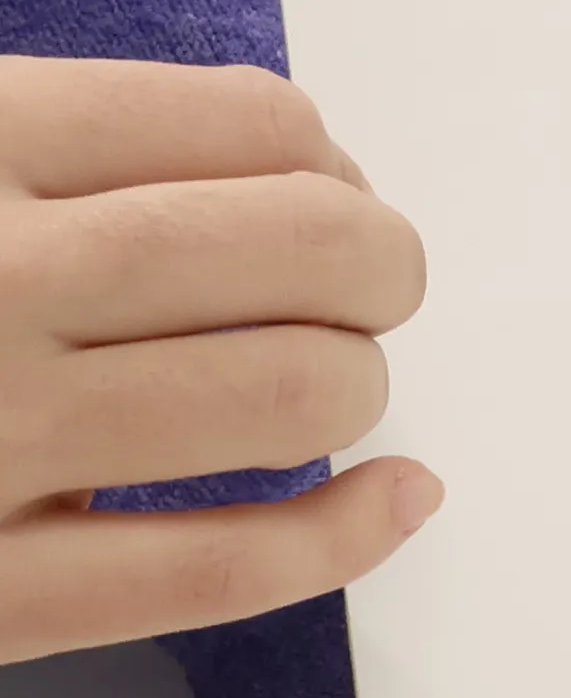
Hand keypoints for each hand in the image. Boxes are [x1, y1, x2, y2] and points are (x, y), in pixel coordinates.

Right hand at [0, 57, 436, 664]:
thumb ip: (50, 134)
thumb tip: (288, 154)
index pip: (253, 125)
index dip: (334, 165)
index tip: (336, 193)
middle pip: (306, 252)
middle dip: (380, 266)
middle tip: (373, 285)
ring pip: (285, 397)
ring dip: (356, 382)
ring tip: (336, 376)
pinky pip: (205, 572)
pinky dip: (336, 540)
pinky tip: (394, 499)